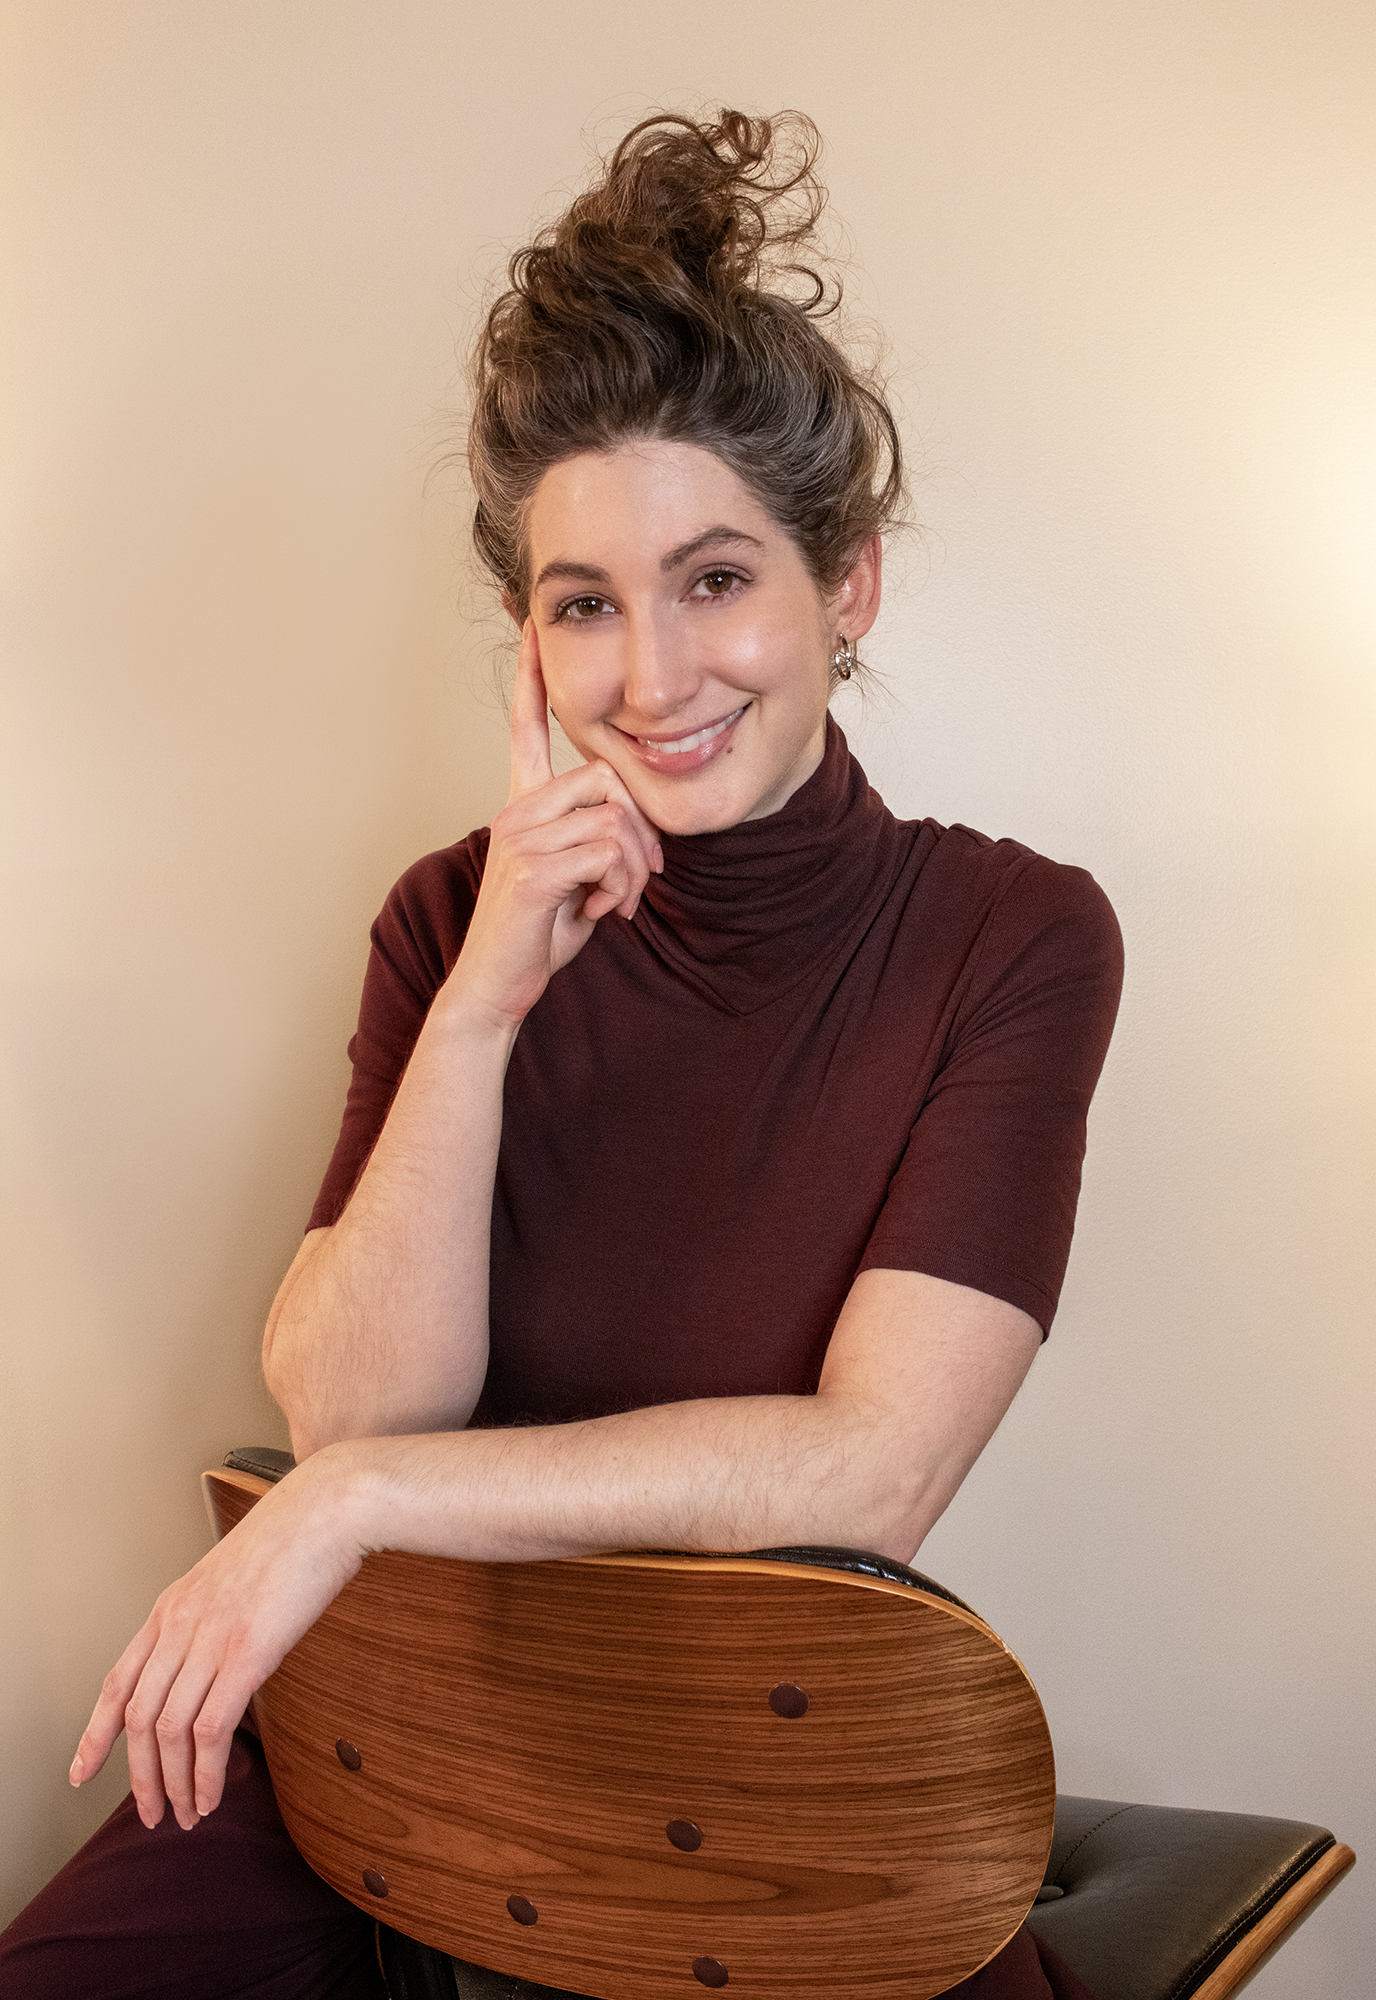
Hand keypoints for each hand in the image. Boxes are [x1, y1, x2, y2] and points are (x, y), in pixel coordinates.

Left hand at [70, 1455, 364, 1829]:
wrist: (325, 1509)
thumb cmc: (293, 1538)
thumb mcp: (232, 1576)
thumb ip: (213, 1617)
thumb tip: (217, 1660)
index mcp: (172, 1607)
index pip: (117, 1682)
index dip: (96, 1734)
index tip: (83, 1771)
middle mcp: (180, 1625)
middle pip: (138, 1718)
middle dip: (140, 1777)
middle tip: (153, 1813)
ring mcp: (210, 1640)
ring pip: (168, 1732)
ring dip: (175, 1784)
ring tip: (189, 1813)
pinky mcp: (246, 1654)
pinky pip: (210, 1730)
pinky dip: (207, 1773)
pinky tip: (215, 1794)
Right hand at [448, 623, 661, 1028]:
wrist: (497, 987)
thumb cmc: (537, 934)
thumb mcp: (577, 877)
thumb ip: (600, 840)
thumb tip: (636, 833)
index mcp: (523, 805)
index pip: (524, 726)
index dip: (531, 676)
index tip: (532, 626)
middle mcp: (516, 811)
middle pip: (608, 776)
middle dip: (642, 830)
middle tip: (643, 878)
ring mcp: (521, 838)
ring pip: (615, 821)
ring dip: (635, 870)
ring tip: (617, 902)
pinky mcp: (533, 870)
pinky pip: (608, 854)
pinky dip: (621, 888)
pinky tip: (602, 913)